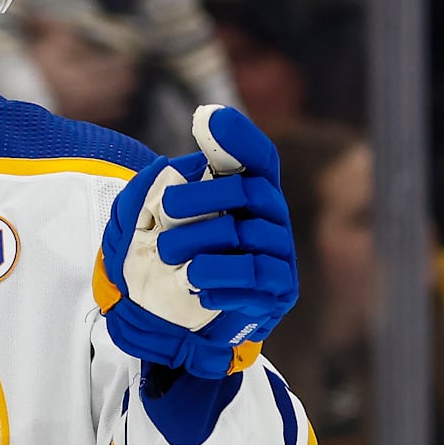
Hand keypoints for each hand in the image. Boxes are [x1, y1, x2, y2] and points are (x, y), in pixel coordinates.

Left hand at [99, 105, 297, 378]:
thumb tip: (163, 166)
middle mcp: (272, 219)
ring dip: (199, 242)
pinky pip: (252, 278)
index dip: (240, 137)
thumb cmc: (180, 262)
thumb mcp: (163, 223)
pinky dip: (219, 278)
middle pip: (247, 192)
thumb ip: (165, 191)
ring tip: (167, 254)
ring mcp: (280, 256)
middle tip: (166, 205)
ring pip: (245, 236)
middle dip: (203, 195)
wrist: (187, 326)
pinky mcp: (279, 291)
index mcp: (250, 194)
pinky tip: (195, 283)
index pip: (259, 157)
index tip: (207, 119)